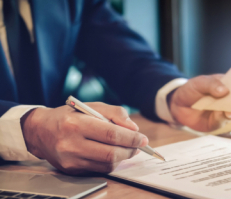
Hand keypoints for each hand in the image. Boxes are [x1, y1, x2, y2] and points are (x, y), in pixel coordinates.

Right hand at [21, 103, 147, 174]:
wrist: (41, 131)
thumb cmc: (69, 115)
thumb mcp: (92, 106)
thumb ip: (115, 114)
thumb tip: (134, 129)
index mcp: (76, 124)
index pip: (111, 134)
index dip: (131, 138)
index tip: (143, 139)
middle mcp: (71, 144)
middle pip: (111, 153)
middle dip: (130, 150)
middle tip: (139, 145)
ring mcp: (70, 161)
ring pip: (107, 164)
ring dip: (123, 157)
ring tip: (128, 149)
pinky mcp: (71, 170)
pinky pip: (99, 169)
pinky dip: (111, 162)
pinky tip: (114, 154)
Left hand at [168, 74, 230, 131]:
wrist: (179, 105)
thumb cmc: (191, 90)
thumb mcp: (199, 83)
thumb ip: (211, 84)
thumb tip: (225, 90)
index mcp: (227, 85)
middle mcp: (229, 99)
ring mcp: (224, 110)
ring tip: (228, 111)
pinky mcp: (218, 121)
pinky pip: (222, 121)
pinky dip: (221, 118)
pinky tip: (218, 114)